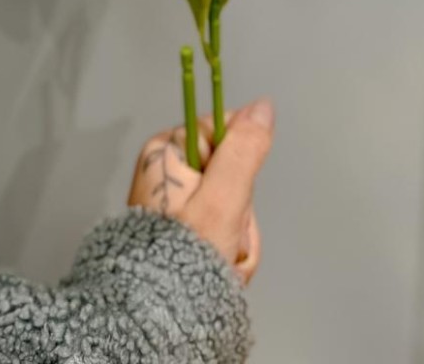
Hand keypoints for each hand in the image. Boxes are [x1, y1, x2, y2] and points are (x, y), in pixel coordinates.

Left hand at [127, 98, 274, 283]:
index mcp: (166, 150)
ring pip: (233, 203)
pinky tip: (219, 266)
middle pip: (233, 171)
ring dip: (237, 234)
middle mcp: (168, 170)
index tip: (231, 192)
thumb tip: (262, 106)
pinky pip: (224, 226)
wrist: (161, 316)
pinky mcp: (184, 227)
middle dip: (239, 209)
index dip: (239, 163)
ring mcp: (177, 200)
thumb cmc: (184, 257)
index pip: (225, 132)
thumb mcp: (222, 199)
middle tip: (224, 235)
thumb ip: (243, 151)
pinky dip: (228, 247)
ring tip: (220, 256)